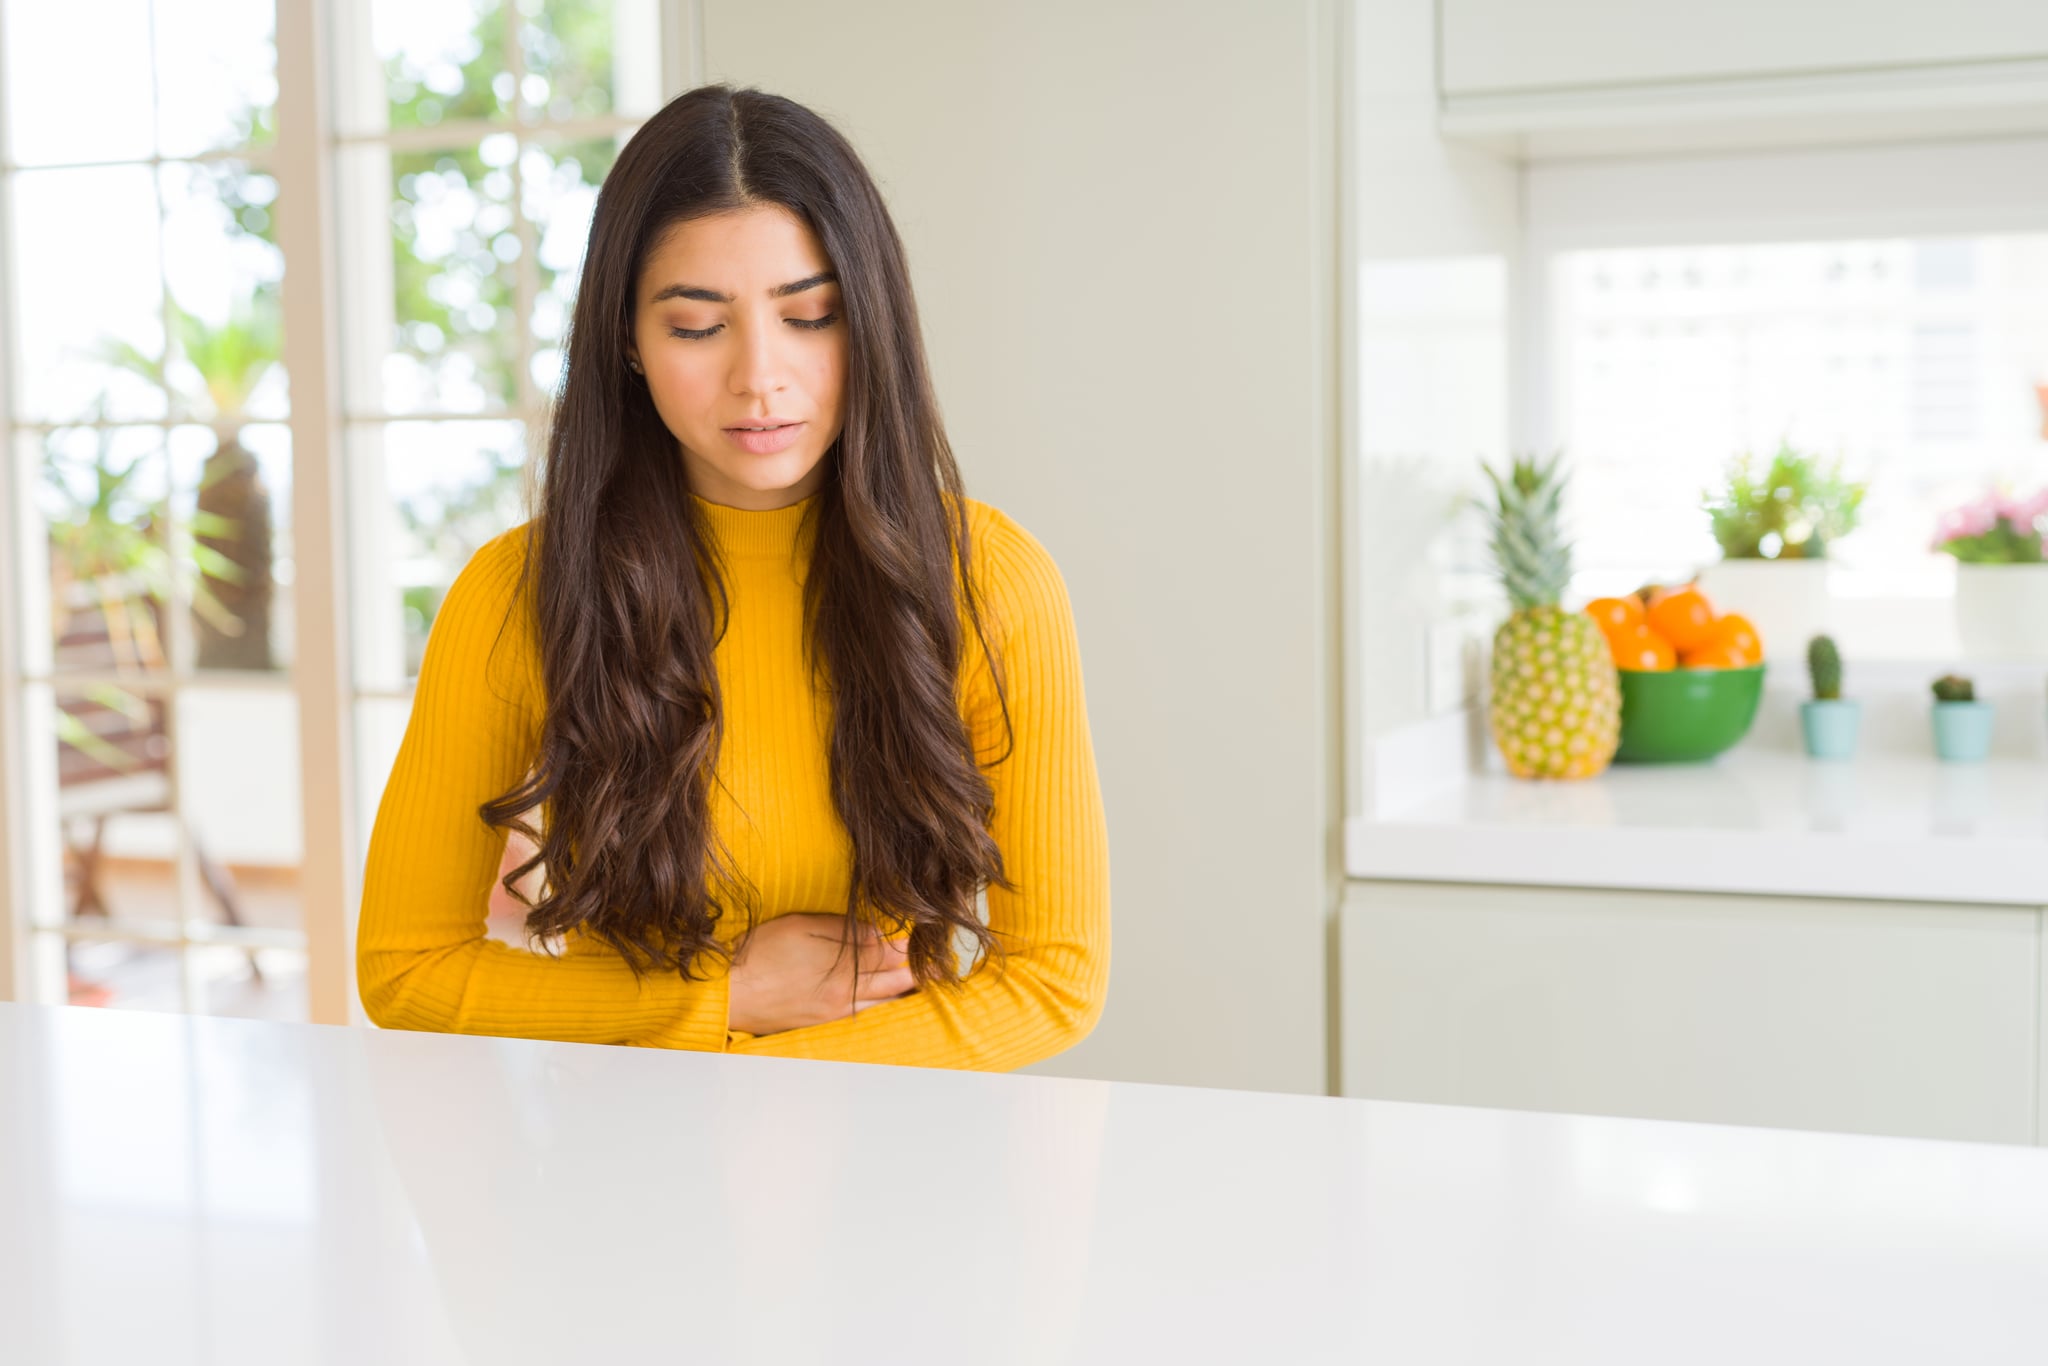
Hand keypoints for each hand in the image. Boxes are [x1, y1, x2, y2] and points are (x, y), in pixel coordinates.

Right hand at [726, 913, 917, 1035]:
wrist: (728, 992)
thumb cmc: (759, 952)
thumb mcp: (802, 927)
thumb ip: (843, 930)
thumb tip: (880, 933)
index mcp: (843, 967)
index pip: (889, 953)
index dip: (908, 943)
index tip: (923, 934)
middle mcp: (845, 994)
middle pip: (893, 981)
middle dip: (916, 970)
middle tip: (936, 963)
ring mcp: (835, 1012)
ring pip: (883, 1003)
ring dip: (903, 992)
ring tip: (922, 982)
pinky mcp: (822, 1024)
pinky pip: (863, 1017)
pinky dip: (881, 1008)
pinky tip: (888, 1003)